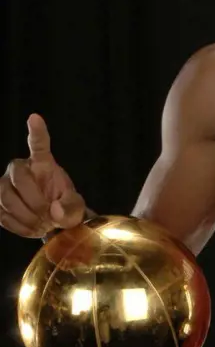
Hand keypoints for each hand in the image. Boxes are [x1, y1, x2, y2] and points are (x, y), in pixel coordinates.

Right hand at [0, 115, 85, 237]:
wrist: (51, 221)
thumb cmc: (64, 207)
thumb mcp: (75, 208)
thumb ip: (70, 209)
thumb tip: (55, 211)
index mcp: (44, 163)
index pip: (39, 144)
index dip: (36, 131)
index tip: (35, 118)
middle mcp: (21, 168)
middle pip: (18, 178)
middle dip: (34, 201)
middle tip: (49, 217)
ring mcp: (5, 184)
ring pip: (6, 197)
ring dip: (26, 217)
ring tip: (43, 225)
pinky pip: (1, 214)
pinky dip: (18, 226)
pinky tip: (32, 228)